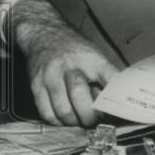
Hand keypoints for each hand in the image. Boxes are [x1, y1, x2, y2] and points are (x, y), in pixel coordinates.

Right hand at [12, 0, 120, 127]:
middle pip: (81, 98)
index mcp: (91, 59)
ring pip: (63, 110)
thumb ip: (106, 78)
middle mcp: (70, 66)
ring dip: (74, 122)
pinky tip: (63, 117)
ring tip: (78, 119)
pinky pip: (47, 112)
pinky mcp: (36, 84)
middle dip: (90, 117)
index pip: (110, 80)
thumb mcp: (94, 55)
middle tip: (94, 120)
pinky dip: (57, 121)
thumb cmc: (72, 47)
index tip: (118, 112)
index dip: (116, 101)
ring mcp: (50, 75)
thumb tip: (118, 104)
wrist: (43, 32)